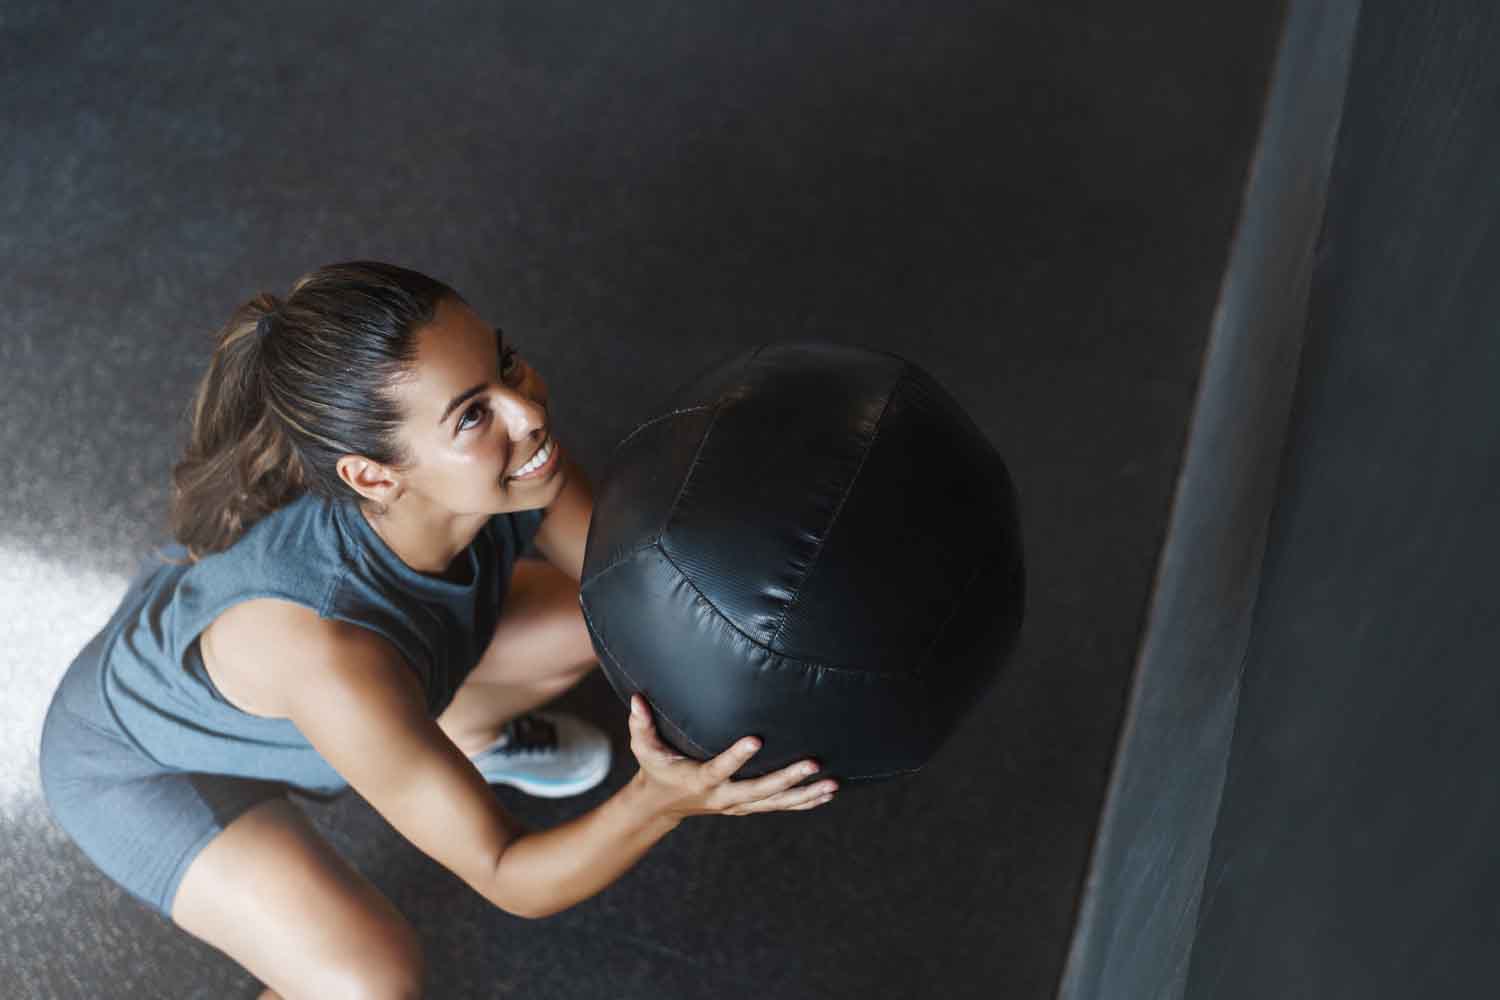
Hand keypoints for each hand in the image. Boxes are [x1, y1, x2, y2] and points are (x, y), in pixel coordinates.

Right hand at [626, 693, 837, 820]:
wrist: (661, 806)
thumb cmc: (656, 769)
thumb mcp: (644, 748)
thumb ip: (641, 723)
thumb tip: (636, 698)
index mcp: (699, 779)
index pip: (719, 768)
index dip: (737, 756)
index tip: (756, 739)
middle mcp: (722, 796)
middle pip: (759, 790)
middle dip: (787, 778)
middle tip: (813, 764)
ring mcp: (737, 804)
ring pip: (775, 802)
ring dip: (804, 794)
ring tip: (831, 784)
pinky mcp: (747, 806)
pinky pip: (779, 806)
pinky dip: (803, 802)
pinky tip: (826, 795)